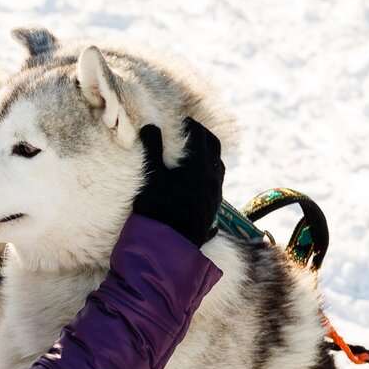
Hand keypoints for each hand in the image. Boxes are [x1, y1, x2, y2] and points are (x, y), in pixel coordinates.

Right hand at [131, 117, 223, 246]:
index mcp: (199, 163)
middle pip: (214, 147)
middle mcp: (212, 177)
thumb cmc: (158, 208)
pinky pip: (215, 186)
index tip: (179, 122)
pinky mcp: (213, 209)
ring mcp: (215, 194)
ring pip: (218, 167)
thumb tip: (150, 126)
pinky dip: (207, 176)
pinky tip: (196, 182)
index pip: (199, 133)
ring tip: (193, 157)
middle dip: (203, 136)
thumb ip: (152, 149)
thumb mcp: (152, 175)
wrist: (168, 245)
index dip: (189, 124)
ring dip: (208, 157)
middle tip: (189, 133)